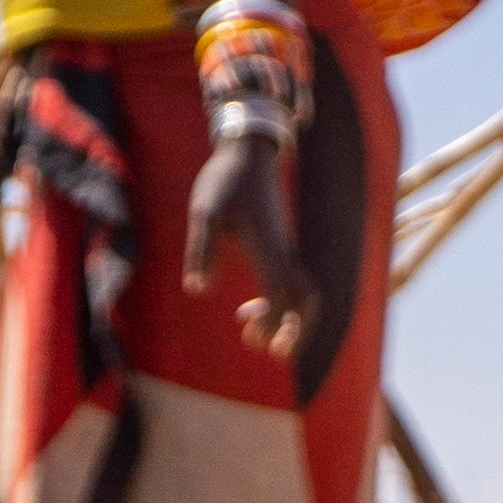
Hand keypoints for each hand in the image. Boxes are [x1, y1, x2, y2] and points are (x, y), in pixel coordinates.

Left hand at [183, 122, 318, 355]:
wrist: (247, 152)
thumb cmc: (223, 181)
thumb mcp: (204, 212)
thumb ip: (202, 250)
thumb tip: (197, 291)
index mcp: (268, 247)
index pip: (283, 295)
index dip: (281, 324)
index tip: (271, 350)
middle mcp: (282, 251)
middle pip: (305, 298)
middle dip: (295, 329)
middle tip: (269, 350)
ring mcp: (283, 248)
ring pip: (301, 291)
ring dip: (285, 318)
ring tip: (252, 335)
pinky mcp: (278, 245)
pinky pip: (290, 281)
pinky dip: (279, 302)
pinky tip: (249, 308)